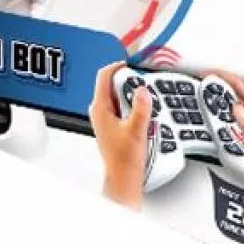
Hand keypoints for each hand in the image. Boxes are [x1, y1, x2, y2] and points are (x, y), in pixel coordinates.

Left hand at [89, 62, 151, 208]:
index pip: (104, 75)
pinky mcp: (114, 123)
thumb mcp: (136, 130)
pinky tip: (144, 117)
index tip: (131, 65)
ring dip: (133, 96)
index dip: (118, 66)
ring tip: (144, 107)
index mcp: (100, 108)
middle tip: (142, 89)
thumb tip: (142, 90)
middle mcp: (100, 111)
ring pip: (120, 95)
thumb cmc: (124, 160)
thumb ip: (140, 108)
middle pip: (113, 83)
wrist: (123, 178)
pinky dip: (134, 106)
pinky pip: (123, 105)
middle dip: (129, 83)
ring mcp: (106, 117)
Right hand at [209, 70, 243, 206]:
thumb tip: (237, 110)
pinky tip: (215, 140)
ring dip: (216, 118)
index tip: (207, 73)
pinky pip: (227, 139)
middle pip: (230, 102)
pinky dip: (219, 136)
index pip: (241, 88)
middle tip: (199, 95)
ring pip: (227, 121)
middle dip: (214, 96)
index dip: (224, 77)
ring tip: (205, 117)